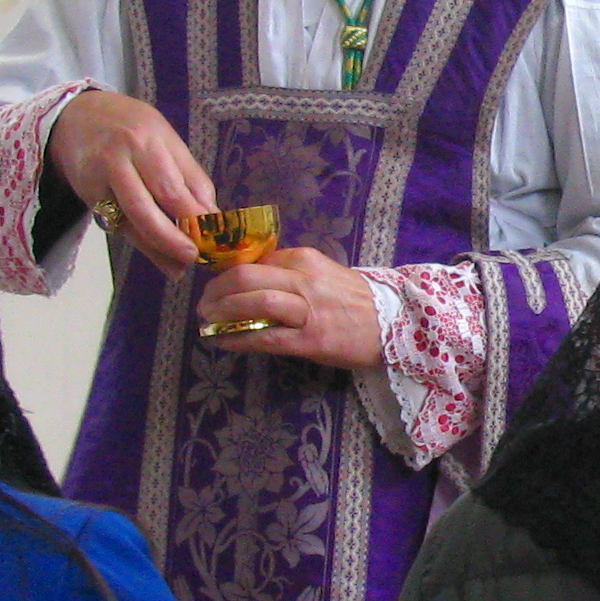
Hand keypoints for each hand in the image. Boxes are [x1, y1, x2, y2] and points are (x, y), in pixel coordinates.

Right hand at [48, 90, 215, 274]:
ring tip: (178, 266)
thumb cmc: (130, 127)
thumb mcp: (164, 138)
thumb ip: (189, 175)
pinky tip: (157, 255)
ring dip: (158, 247)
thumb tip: (212, 217)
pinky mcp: (88, 194)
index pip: (176, 185)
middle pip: (151, 205)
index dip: (196, 216)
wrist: (76, 117)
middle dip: (175, 237)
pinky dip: (140, 242)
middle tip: (194, 256)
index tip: (214, 239)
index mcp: (149, 139)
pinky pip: (118, 223)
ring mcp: (100, 176)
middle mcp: (122, 156)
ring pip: (132, 219)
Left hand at [199, 247, 382, 370]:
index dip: (227, 272)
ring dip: (222, 312)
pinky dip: (238, 339)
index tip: (216, 285)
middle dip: (217, 290)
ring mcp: (308, 310)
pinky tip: (223, 341)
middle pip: (246, 276)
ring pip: (254, 302)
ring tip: (208, 321)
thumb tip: (250, 277)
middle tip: (204, 304)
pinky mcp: (310, 339)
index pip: (255, 259)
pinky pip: (266, 337)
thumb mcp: (322, 273)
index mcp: (305, 259)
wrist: (395, 325)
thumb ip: (289, 272)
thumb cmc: (355, 301)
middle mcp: (304, 279)